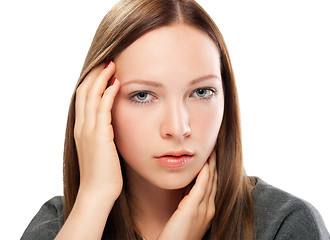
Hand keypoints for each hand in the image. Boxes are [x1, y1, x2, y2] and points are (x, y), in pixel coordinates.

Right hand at [74, 61, 121, 200]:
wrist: (98, 192)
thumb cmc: (103, 174)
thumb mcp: (101, 150)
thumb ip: (103, 135)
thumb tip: (111, 126)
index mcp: (82, 129)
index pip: (83, 99)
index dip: (91, 82)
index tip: (102, 71)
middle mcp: (82, 127)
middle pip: (84, 92)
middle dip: (95, 75)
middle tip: (107, 61)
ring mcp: (89, 130)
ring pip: (91, 96)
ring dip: (101, 79)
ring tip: (112, 65)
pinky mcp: (100, 136)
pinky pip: (102, 109)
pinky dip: (108, 94)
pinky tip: (116, 84)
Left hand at [158, 150, 216, 239]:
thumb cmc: (177, 236)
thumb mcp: (187, 217)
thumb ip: (189, 204)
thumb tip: (187, 190)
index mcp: (209, 212)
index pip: (213, 187)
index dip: (214, 171)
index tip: (212, 158)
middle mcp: (209, 210)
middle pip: (215, 181)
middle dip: (215, 164)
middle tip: (215, 149)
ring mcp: (203, 210)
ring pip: (210, 181)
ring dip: (211, 164)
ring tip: (212, 150)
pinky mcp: (192, 209)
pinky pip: (201, 187)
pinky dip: (204, 173)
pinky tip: (204, 163)